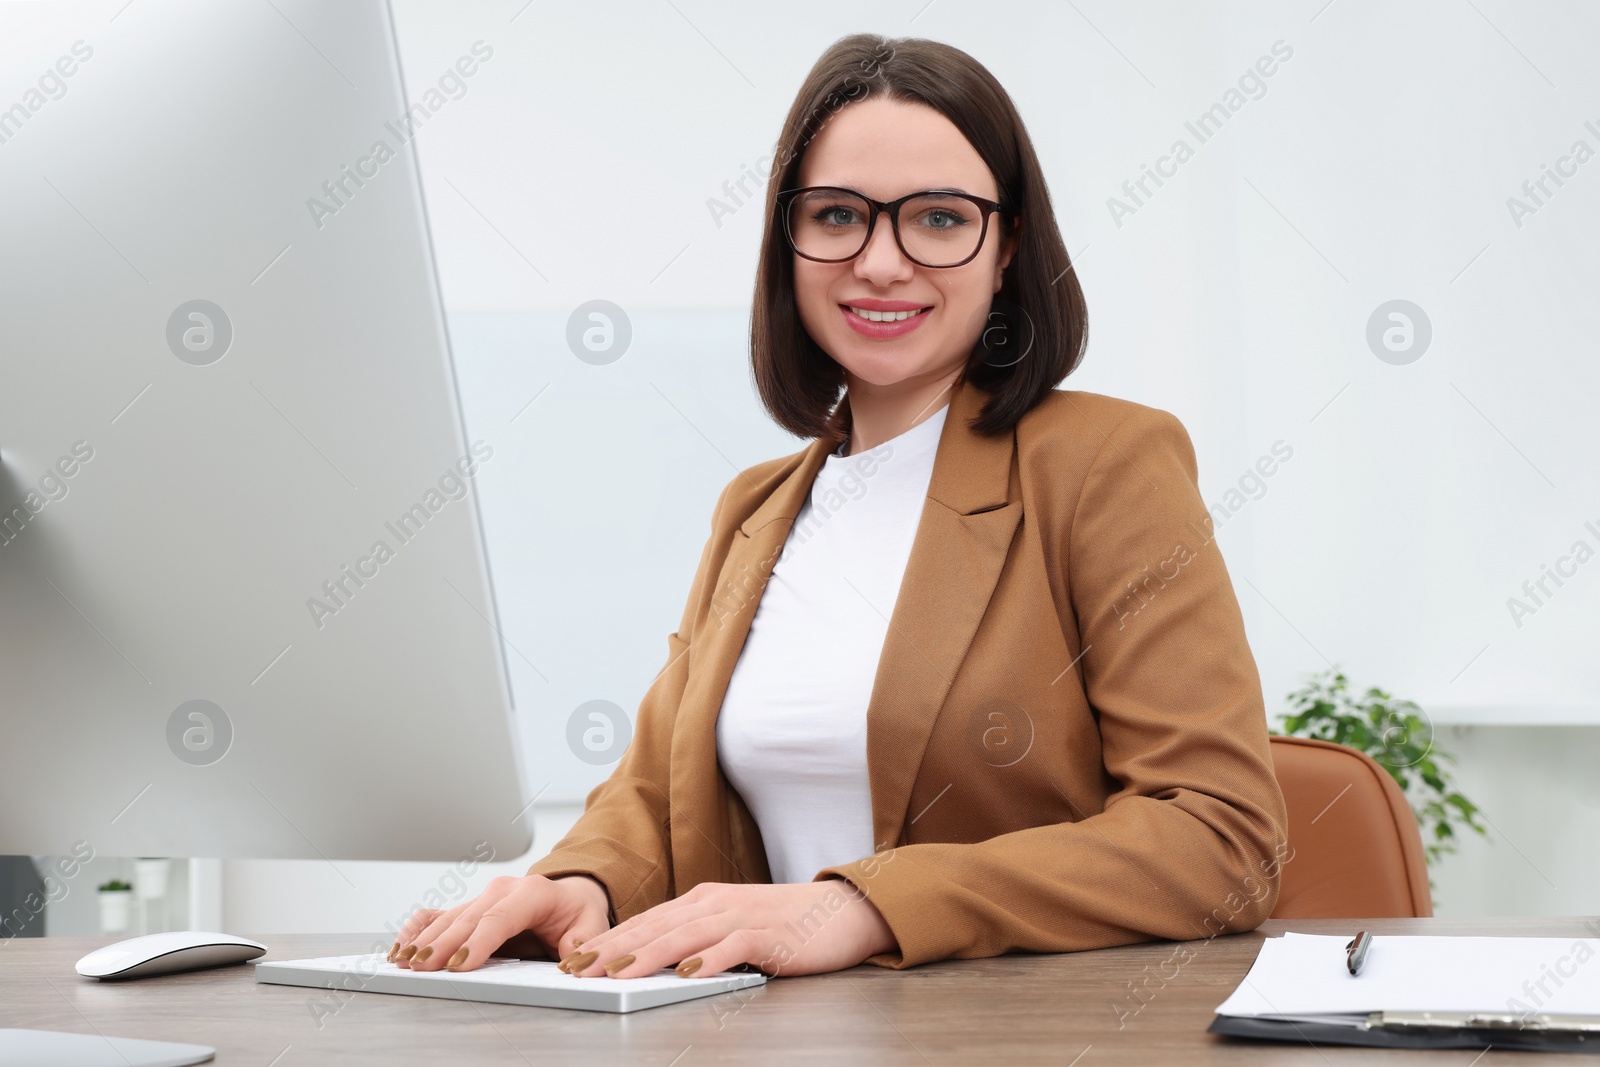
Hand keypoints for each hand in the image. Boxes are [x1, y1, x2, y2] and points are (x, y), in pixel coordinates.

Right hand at [392, 873, 610, 972]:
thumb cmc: (577, 911)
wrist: (570, 895)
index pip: (501, 918)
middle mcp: (502, 890)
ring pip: (449, 919)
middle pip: (468, 919)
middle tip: (423, 968)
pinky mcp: (470, 907)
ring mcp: (483, 896)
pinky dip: (418, 929)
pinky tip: (402, 946)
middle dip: (443, 945)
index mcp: (532, 892)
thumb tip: (573, 956)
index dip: (479, 941)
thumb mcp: (591, 924)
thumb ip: (584, 940)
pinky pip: (439, 915)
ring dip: (425, 940)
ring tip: (405, 961)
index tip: (460, 964)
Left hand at [560, 878, 896, 979]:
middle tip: (579, 968)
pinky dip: (708, 960)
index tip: (575, 959)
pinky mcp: (769, 934)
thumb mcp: (731, 926)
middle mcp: (717, 903)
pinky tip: (686, 974)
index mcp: (704, 900)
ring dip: (648, 954)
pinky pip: (733, 946)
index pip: (647, 920)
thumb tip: (651, 962)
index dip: (609, 939)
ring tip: (617, 972)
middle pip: (656, 926)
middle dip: (613, 948)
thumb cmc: (785, 924)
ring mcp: (742, 916)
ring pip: (685, 935)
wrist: (841, 911)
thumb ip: (695, 939)